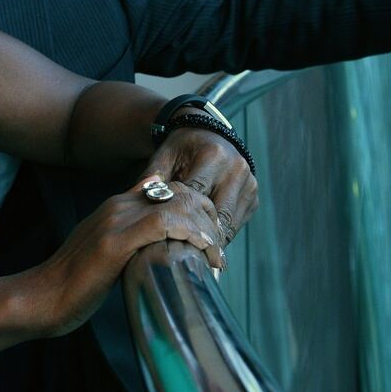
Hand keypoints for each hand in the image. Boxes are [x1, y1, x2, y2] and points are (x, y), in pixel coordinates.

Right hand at [19, 173, 223, 337]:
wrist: (42, 297)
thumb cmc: (75, 285)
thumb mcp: (108, 255)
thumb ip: (132, 244)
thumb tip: (162, 253)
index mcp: (117, 205)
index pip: (170, 189)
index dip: (197, 207)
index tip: (211, 237)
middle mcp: (118, 205)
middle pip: (180, 191)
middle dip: (208, 216)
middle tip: (218, 249)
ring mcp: (116, 220)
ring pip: (177, 203)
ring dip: (205, 228)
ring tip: (216, 256)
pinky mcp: (115, 242)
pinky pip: (164, 224)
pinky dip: (191, 235)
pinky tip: (203, 253)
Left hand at [144, 120, 257, 245]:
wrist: (207, 133)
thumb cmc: (180, 148)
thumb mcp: (163, 156)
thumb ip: (152, 178)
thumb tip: (138, 199)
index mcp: (212, 156)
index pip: (195, 198)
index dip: (181, 221)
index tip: (166, 241)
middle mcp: (236, 168)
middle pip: (217, 215)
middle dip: (199, 237)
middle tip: (181, 257)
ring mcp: (249, 182)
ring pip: (230, 223)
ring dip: (213, 240)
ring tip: (193, 256)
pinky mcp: (253, 195)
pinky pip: (237, 223)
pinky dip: (222, 234)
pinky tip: (205, 244)